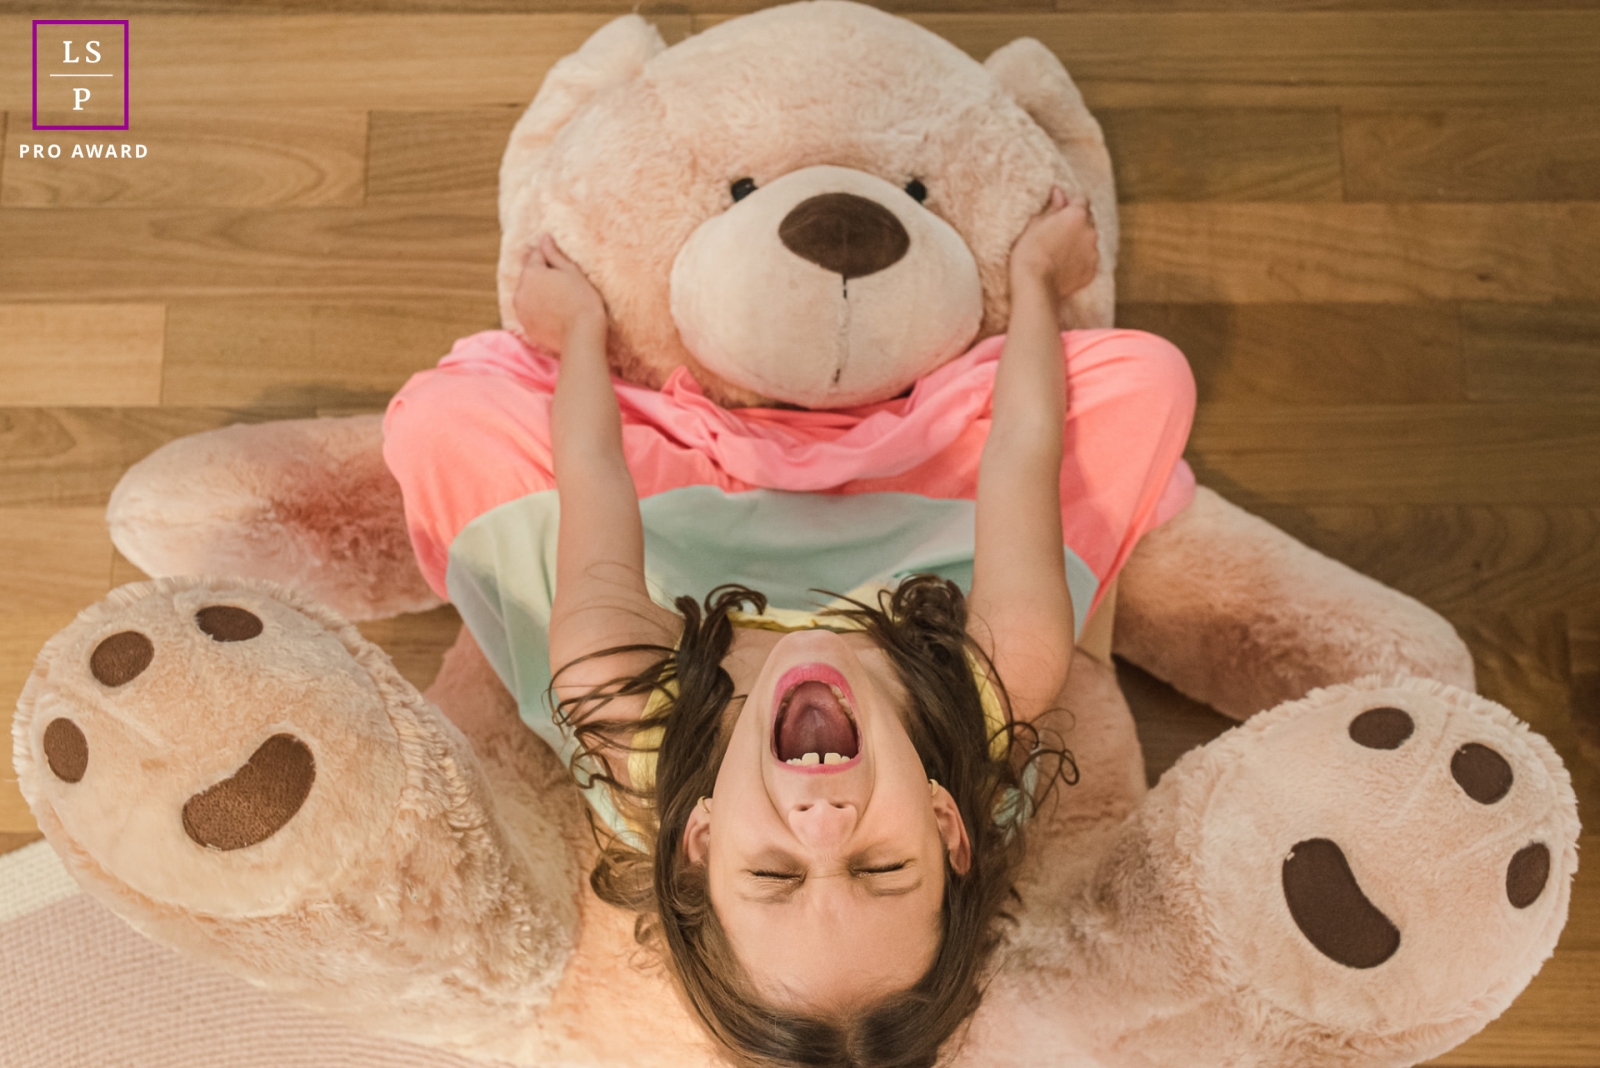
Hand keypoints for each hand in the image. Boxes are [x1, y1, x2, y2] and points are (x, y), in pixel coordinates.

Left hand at [514, 234, 606, 353]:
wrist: (582, 335)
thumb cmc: (582, 300)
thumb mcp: (571, 272)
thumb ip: (554, 255)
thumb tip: (544, 239)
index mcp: (531, 272)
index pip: (535, 255)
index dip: (547, 254)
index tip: (556, 260)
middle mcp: (521, 290)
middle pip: (528, 275)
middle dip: (539, 274)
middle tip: (558, 280)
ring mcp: (521, 310)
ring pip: (527, 294)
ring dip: (537, 293)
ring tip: (557, 298)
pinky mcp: (526, 327)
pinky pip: (529, 313)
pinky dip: (538, 310)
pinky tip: (554, 313)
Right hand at [1008, 187, 1098, 302]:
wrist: (1034, 284)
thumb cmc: (1029, 251)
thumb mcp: (1036, 223)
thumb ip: (1053, 207)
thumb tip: (1059, 192)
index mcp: (1076, 214)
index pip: (1081, 200)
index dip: (1070, 205)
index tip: (1059, 213)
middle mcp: (1090, 231)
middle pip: (1088, 221)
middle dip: (1076, 224)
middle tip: (1057, 234)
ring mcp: (1093, 251)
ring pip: (1089, 241)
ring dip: (1078, 243)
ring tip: (1059, 253)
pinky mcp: (1092, 270)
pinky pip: (1088, 261)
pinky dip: (1080, 261)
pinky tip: (1064, 266)